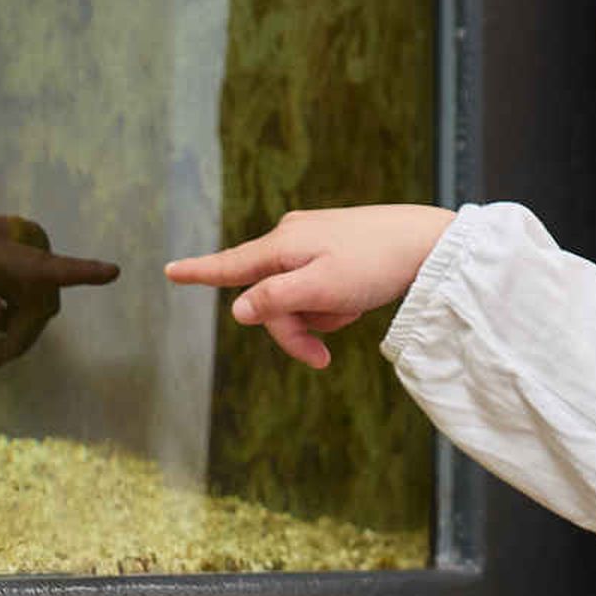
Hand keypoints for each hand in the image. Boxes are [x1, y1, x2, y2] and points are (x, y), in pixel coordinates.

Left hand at [0, 213, 121, 369]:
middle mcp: (17, 240)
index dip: (78, 272)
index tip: (112, 272)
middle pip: (44, 297)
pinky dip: (21, 312)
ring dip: (24, 326)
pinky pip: (38, 290)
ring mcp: (23, 244)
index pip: (39, 264)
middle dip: (26, 333)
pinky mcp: (23, 250)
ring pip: (44, 298)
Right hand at [163, 205, 455, 369]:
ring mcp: (313, 241)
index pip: (230, 266)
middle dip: (293, 330)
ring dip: (320, 316)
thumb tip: (237, 310)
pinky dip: (335, 301)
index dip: (198, 273)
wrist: (428, 243)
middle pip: (269, 298)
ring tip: (352, 307)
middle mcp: (291, 237)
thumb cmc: (375, 264)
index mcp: (282, 244)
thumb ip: (275, 301)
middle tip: (322, 358)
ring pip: (297, 296)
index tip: (168, 271)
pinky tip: (359, 297)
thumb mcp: (321, 290)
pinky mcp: (334, 247)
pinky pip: (320, 287)